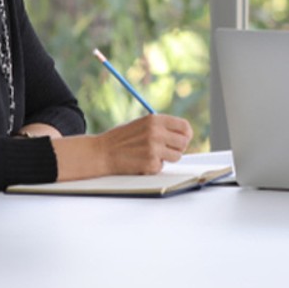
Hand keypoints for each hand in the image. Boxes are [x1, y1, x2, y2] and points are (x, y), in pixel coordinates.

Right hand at [52, 114, 193, 180]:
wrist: (102, 152)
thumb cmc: (122, 139)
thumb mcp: (142, 125)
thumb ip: (161, 127)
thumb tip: (184, 135)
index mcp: (155, 120)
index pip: (184, 126)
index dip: (186, 134)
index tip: (182, 139)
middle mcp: (156, 132)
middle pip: (184, 143)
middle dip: (177, 148)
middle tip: (166, 150)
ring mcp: (154, 149)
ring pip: (176, 156)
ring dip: (167, 158)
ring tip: (151, 155)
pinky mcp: (150, 164)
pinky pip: (162, 167)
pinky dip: (153, 167)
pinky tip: (141, 162)